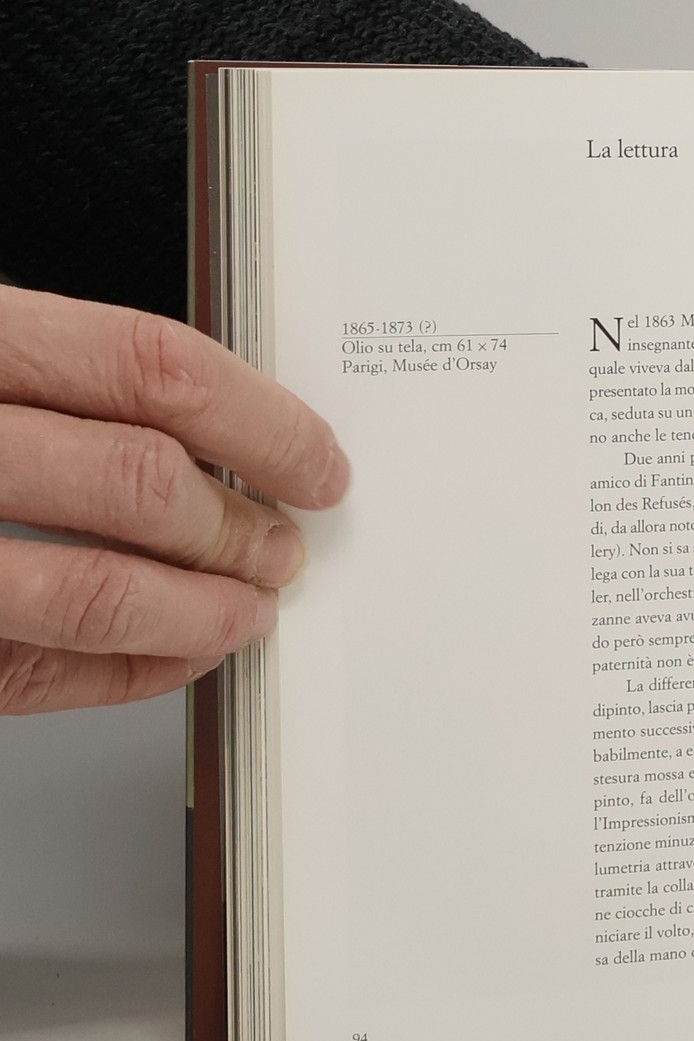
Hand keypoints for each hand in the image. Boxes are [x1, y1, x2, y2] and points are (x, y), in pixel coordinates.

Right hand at [0, 287, 349, 713]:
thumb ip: (60, 380)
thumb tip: (227, 436)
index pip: (147, 366)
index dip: (262, 422)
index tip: (316, 463)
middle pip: (138, 480)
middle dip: (241, 528)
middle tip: (284, 546)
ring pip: (89, 589)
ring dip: (200, 612)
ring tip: (246, 609)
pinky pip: (31, 674)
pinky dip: (128, 672)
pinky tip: (172, 656)